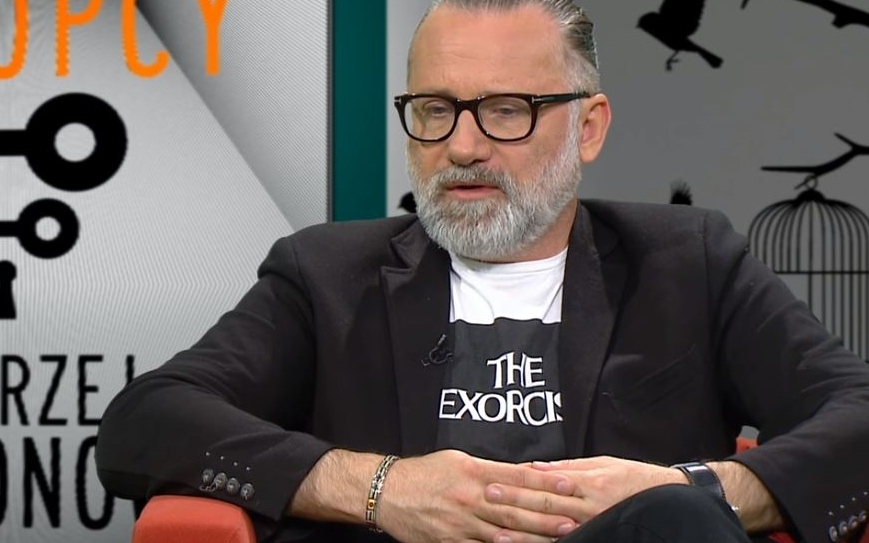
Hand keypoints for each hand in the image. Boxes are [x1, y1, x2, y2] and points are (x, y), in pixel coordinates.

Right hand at [376, 449, 580, 542]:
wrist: (387, 492)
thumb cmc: (424, 473)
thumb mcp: (458, 460)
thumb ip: (489, 468)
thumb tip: (520, 473)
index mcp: (475, 472)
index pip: (518, 476)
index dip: (545, 481)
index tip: (569, 483)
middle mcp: (472, 497)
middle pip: (517, 506)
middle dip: (548, 512)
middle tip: (575, 515)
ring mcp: (463, 522)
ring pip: (505, 530)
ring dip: (535, 534)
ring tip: (560, 535)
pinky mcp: (453, 541)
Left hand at [485, 456, 685, 526]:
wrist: (669, 500)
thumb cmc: (633, 478)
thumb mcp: (602, 464)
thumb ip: (567, 467)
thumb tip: (534, 466)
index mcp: (587, 482)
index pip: (545, 482)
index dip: (518, 483)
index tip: (494, 480)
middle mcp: (588, 505)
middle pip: (544, 505)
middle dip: (514, 503)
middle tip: (487, 498)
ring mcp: (592, 526)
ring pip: (551, 531)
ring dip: (523, 533)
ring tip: (497, 535)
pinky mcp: (597, 538)